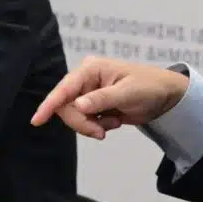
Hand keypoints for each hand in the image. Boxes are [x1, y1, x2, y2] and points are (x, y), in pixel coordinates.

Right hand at [30, 56, 188, 139]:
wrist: (165, 97)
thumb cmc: (149, 87)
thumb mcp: (127, 93)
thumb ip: (102, 99)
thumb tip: (78, 105)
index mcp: (91, 69)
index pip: (64, 88)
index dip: (49, 105)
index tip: (37, 121)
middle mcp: (85, 80)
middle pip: (66, 107)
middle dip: (82, 123)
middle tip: (101, 132)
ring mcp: (89, 94)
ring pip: (74, 117)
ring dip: (92, 125)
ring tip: (113, 123)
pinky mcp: (94, 106)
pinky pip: (84, 121)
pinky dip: (97, 127)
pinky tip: (114, 122)